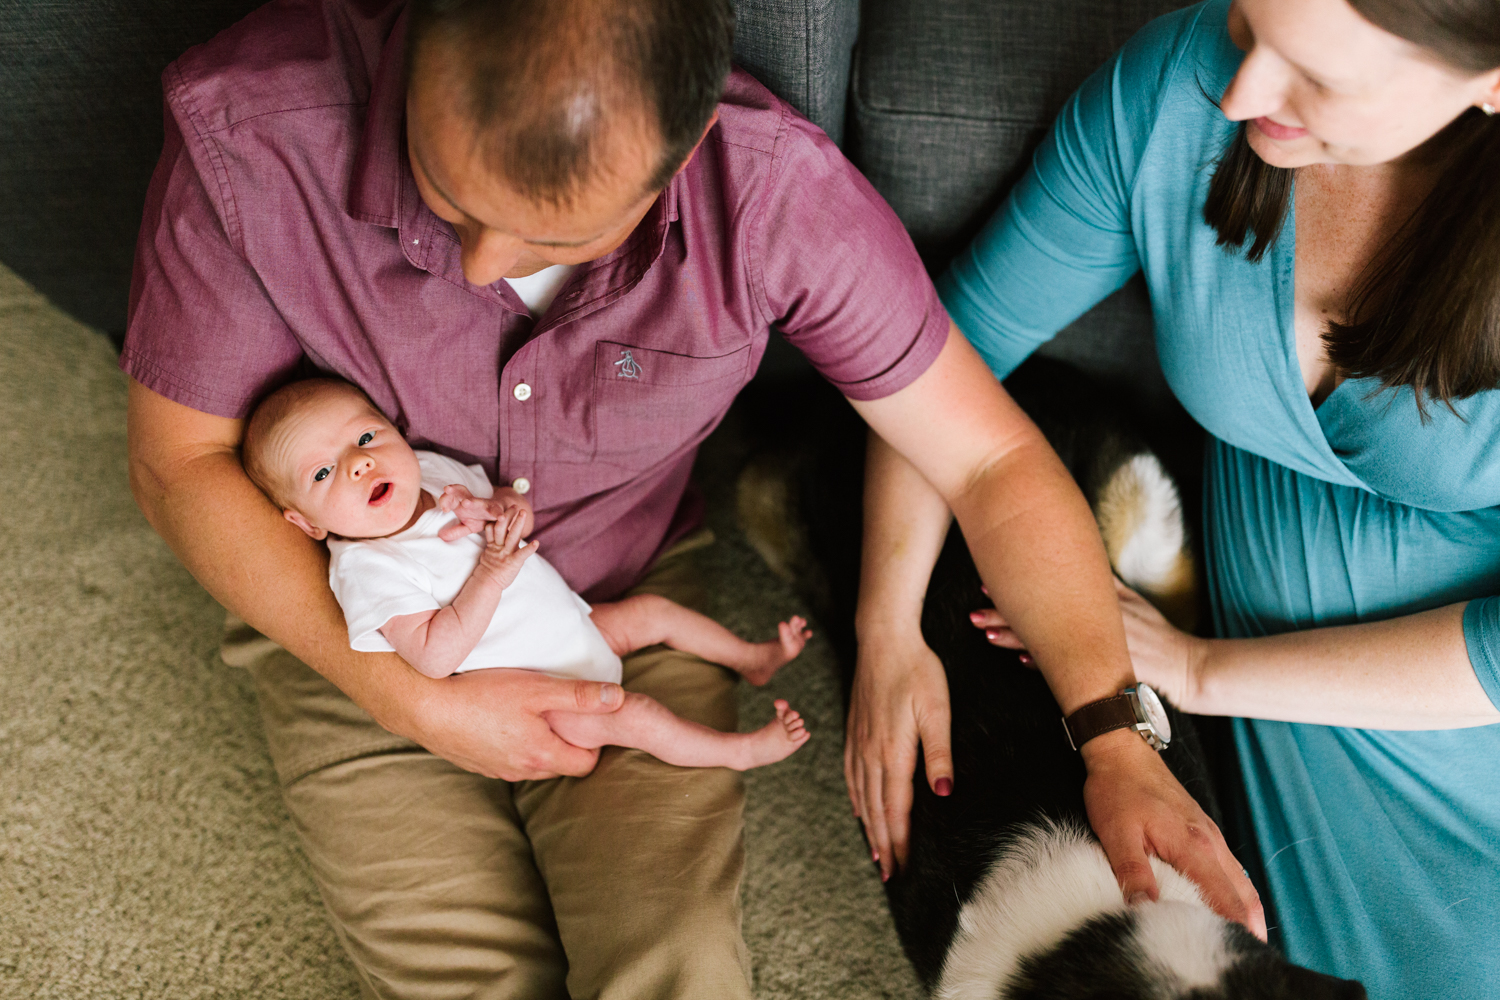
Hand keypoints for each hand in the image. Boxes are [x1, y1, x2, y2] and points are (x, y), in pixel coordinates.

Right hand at [409, 667, 624, 779]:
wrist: (424, 706)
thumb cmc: (481, 694)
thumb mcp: (537, 688)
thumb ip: (580, 696)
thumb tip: (619, 699)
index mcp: (542, 756)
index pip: (587, 764)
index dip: (593, 742)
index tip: (587, 718)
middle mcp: (521, 771)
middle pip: (560, 764)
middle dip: (568, 742)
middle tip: (564, 712)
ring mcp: (496, 770)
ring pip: (533, 762)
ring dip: (539, 743)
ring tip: (534, 713)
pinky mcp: (476, 763)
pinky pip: (507, 759)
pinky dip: (513, 744)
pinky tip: (503, 719)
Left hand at [438, 483, 534, 541]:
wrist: (500, 513)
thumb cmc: (481, 518)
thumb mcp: (468, 526)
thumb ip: (455, 531)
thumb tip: (440, 536)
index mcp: (463, 503)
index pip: (451, 497)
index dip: (445, 500)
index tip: (443, 509)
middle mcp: (473, 501)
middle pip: (462, 493)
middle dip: (455, 491)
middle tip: (447, 489)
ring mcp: (485, 505)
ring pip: (479, 501)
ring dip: (473, 502)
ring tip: (466, 502)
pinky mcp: (497, 510)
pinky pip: (497, 512)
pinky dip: (499, 514)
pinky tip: (500, 518)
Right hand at [474, 508, 535, 589]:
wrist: (487, 583)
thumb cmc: (491, 569)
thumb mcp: (490, 552)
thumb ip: (493, 540)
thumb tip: (494, 528)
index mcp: (494, 543)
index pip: (494, 526)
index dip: (499, 516)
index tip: (505, 505)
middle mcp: (500, 546)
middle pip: (503, 527)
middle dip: (509, 515)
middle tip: (515, 504)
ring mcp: (506, 553)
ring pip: (511, 536)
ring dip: (518, 523)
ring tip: (523, 513)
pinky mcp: (513, 562)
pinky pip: (522, 554)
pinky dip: (529, 548)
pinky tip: (536, 543)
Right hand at [844, 625, 952, 881]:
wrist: (883, 638)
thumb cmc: (916, 670)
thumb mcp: (937, 709)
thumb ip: (938, 754)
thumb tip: (943, 794)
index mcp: (893, 751)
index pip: (897, 808)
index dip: (901, 841)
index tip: (903, 867)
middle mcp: (871, 752)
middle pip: (876, 809)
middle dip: (884, 844)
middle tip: (890, 874)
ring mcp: (859, 742)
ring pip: (861, 796)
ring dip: (869, 827)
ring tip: (875, 853)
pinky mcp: (854, 730)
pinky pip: (851, 775)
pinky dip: (855, 799)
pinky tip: (858, 808)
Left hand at [968, 581, 1204, 710]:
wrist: (1185, 668)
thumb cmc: (1158, 633)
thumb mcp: (1133, 600)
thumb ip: (1107, 584)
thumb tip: (1084, 559)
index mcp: (1097, 601)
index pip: (1049, 588)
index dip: (1017, 586)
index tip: (989, 583)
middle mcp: (1093, 620)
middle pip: (1040, 615)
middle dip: (1004, 614)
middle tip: (974, 613)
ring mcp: (1096, 645)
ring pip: (1046, 640)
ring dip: (1014, 638)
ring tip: (985, 634)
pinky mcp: (1101, 668)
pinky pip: (1066, 667)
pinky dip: (1043, 663)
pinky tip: (1021, 661)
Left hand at [1081, 728, 1266, 939]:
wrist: (1123, 750)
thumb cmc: (1117, 789)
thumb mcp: (1116, 833)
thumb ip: (1133, 872)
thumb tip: (1145, 910)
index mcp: (1195, 846)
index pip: (1226, 900)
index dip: (1235, 931)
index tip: (1237, 957)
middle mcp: (1212, 843)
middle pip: (1244, 896)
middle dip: (1249, 930)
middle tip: (1247, 960)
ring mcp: (1211, 836)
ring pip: (1241, 883)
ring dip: (1245, 913)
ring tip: (1241, 943)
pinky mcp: (1204, 832)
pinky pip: (1230, 870)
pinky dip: (1236, 894)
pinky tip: (1228, 909)